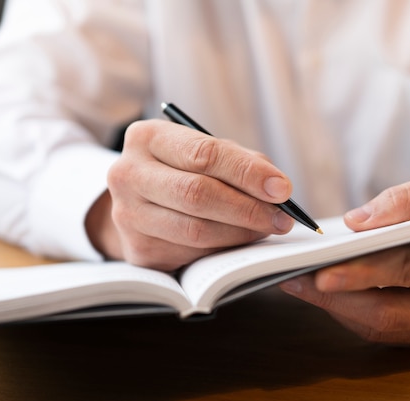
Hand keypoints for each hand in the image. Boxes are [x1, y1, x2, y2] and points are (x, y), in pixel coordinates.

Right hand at [86, 119, 294, 270]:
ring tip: (266, 229)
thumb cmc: (180, 171)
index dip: (247, 173)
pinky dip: (222, 250)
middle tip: (281, 217)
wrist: (135, 202)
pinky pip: (190, 254)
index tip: (282, 188)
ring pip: (195, 230)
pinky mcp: (137, 250)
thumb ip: (239, 162)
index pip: (203, 154)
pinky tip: (237, 242)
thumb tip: (277, 189)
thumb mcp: (203, 152)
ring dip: (240, 233)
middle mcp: (128, 174)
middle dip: (248, 208)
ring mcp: (128, 215)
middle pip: (197, 194)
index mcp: (147, 138)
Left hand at [280, 171, 409, 348]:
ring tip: (296, 281)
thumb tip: (357, 221)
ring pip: (378, 327)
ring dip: (333, 307)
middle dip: (334, 297)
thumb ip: (409, 199)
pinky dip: (348, 311)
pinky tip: (322, 290)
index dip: (363, 272)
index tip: (322, 269)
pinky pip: (381, 330)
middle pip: (386, 311)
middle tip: (293, 278)